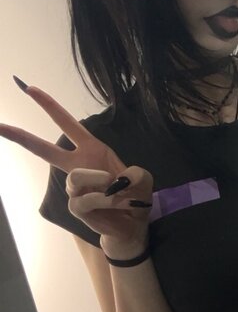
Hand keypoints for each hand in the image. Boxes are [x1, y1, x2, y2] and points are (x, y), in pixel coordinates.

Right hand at [0, 85, 152, 245]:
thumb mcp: (142, 178)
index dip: (49, 105)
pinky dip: (106, 200)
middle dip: (21, 137)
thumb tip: (116, 182)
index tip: (30, 88)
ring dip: (101, 182)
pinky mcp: (75, 206)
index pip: (66, 123)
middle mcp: (77, 166)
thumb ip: (134, 174)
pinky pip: (87, 199)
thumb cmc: (134, 195)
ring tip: (118, 191)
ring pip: (76, 177)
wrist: (134, 223)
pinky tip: (116, 204)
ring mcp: (74, 187)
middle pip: (44, 150)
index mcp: (90, 149)